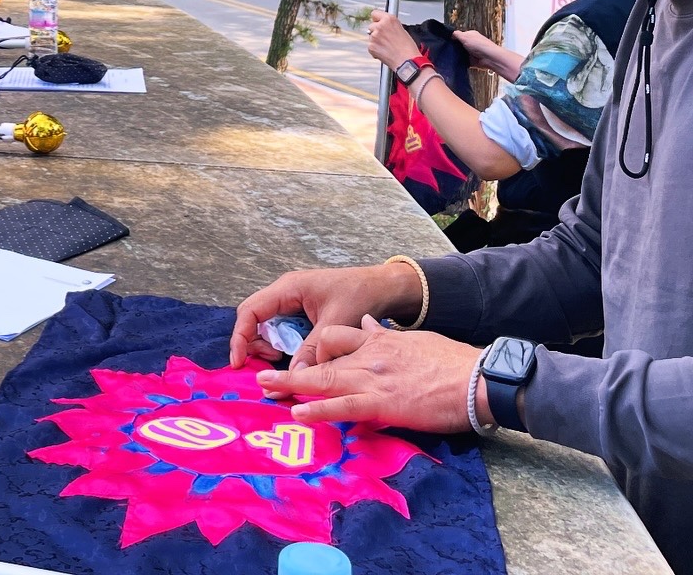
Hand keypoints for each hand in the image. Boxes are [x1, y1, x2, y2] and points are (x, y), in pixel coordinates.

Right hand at [231, 262, 423, 367]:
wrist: (383, 286)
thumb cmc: (359, 295)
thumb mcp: (335, 322)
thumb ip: (313, 348)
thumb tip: (293, 376)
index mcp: (288, 288)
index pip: (251, 311)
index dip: (240, 337)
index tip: (240, 362)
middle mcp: (285, 292)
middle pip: (254, 317)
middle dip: (253, 342)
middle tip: (266, 365)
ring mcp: (292, 301)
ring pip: (267, 324)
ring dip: (268, 344)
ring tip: (281, 361)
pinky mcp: (301, 310)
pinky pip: (282, 327)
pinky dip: (281, 343)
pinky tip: (292, 357)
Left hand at [256, 317, 485, 432]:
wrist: (475, 377)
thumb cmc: (451, 361)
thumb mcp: (414, 339)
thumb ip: (385, 335)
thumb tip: (367, 326)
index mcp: (377, 341)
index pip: (336, 337)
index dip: (314, 349)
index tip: (299, 358)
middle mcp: (368, 356)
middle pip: (320, 359)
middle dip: (290, 368)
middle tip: (263, 376)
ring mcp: (372, 378)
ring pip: (323, 380)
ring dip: (291, 385)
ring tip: (265, 388)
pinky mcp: (382, 402)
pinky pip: (342, 406)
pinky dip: (318, 410)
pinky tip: (298, 413)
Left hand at [367, 11, 420, 72]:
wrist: (407, 62)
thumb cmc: (408, 48)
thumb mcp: (402, 29)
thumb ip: (390, 24)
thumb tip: (384, 24)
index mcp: (389, 19)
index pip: (375, 13)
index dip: (377, 19)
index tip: (378, 22)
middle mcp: (380, 26)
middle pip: (372, 25)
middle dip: (376, 31)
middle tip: (385, 38)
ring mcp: (374, 36)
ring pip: (370, 36)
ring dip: (376, 40)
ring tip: (387, 46)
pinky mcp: (371, 46)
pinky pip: (370, 46)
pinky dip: (375, 49)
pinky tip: (384, 51)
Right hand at [452, 28, 498, 69]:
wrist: (490, 59)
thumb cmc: (480, 45)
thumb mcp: (465, 36)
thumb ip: (456, 34)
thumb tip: (450, 34)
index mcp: (471, 35)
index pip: (459, 35)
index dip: (452, 38)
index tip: (446, 41)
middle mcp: (471, 43)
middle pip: (458, 45)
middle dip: (453, 47)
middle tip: (448, 49)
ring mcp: (472, 52)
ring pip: (460, 53)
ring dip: (456, 55)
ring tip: (451, 55)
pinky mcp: (472, 61)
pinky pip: (463, 61)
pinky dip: (460, 62)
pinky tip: (456, 61)